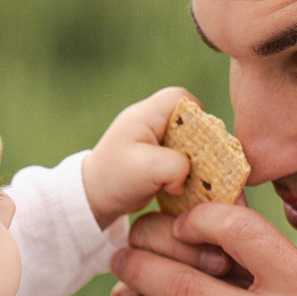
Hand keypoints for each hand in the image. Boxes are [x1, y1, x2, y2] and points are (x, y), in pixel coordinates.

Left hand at [80, 86, 203, 226]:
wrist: (93, 198)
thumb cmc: (115, 178)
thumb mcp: (149, 169)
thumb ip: (177, 164)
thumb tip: (187, 174)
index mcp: (145, 115)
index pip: (179, 97)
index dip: (197, 113)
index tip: (203, 139)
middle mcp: (149, 122)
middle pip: (187, 118)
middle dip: (198, 140)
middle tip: (200, 163)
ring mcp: (153, 140)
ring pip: (186, 140)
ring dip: (192, 158)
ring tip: (191, 176)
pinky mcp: (156, 156)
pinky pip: (179, 156)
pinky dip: (184, 169)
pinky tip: (182, 183)